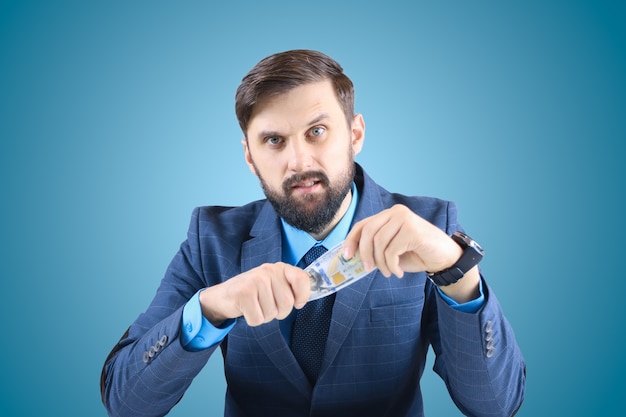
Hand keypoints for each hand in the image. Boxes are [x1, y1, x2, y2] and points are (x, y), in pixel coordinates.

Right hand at [199, 263, 310, 326]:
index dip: (303, 295)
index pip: (301, 279)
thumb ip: (289, 289)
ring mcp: (255, 281)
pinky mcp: (244, 293)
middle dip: (279, 312)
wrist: (223, 295)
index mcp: (279, 268)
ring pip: (272, 313)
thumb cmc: (253, 293)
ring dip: (264, 316)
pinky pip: (258, 319)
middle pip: (287, 303)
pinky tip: (246, 309)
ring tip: (255, 305)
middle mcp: (268, 271)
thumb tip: (302, 301)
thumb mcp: (273, 285)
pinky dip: (253, 320)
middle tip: (266, 305)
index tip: (298, 303)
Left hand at [342, 204, 479, 301]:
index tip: (346, 256)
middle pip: (368, 232)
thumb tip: (352, 257)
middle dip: (364, 253)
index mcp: (388, 215)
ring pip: (379, 242)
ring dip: (381, 263)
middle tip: (368, 269)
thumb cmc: (416, 253)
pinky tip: (398, 271)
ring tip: (388, 272)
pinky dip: (392, 265)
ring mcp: (405, 219)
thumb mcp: (391, 250)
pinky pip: (392, 250)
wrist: (444, 258)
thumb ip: (375, 248)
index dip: (351, 240)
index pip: (362, 224)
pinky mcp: (413, 230)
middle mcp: (396, 213)